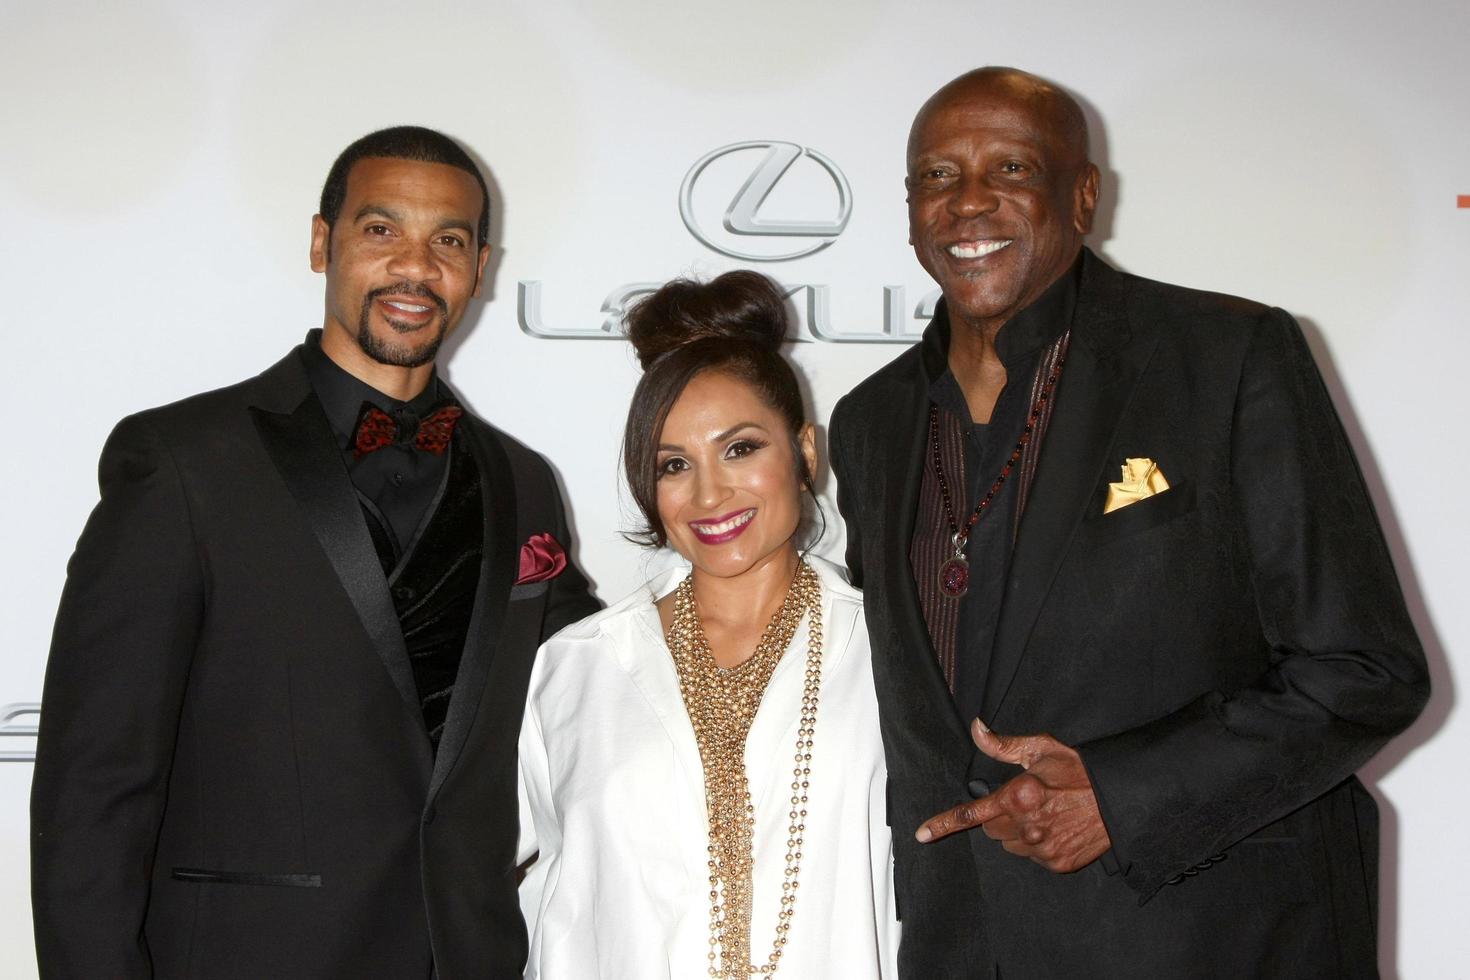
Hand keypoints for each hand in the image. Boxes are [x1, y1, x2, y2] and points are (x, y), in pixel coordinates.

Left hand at [915, 719, 1111, 873]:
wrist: (1119, 799)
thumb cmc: (1080, 771)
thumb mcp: (1042, 749)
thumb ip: (1003, 745)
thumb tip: (977, 728)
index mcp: (1020, 796)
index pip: (973, 813)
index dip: (944, 824)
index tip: (922, 833)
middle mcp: (1027, 826)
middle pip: (991, 830)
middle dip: (998, 817)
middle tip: (1022, 801)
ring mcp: (1042, 848)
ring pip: (1010, 845)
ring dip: (1017, 832)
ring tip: (1044, 814)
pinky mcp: (1057, 863)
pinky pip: (1033, 857)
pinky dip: (1038, 845)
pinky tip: (1056, 828)